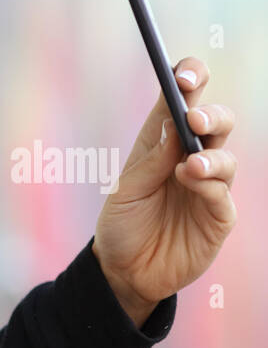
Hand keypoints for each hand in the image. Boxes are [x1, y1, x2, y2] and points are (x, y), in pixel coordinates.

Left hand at [94, 56, 237, 326]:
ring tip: (188, 165)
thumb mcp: (126, 191)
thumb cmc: (122, 226)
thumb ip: (151, 159)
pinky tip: (190, 181)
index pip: (182, 102)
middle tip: (193, 118)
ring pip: (225, 156)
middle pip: (216, 123)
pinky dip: (209, 185)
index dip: (189, 81)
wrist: (124, 272)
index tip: (184, 74)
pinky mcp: (218, 216)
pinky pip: (222, 194)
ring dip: (209, 156)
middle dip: (210, 115)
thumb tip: (172, 122)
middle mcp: (190, 159)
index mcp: (162, 144)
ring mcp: (208, 187)